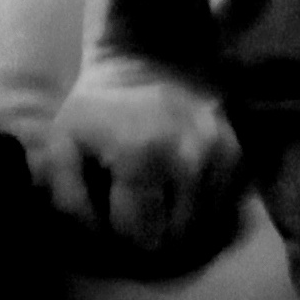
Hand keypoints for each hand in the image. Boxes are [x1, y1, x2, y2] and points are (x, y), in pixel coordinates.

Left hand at [28, 51, 239, 270]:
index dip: (121, 238)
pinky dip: (202, 209)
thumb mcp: (62, 147)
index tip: (114, 222)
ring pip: (205, 227)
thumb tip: (99, 242)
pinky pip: (223, 205)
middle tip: (139, 221)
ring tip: (161, 210)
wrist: (147, 57)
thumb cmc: (98, 108)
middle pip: (177, 238)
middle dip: (155, 238)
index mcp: (140, 159)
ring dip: (182, 227)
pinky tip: (181, 194)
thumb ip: (71, 202)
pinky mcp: (237, 152)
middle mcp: (189, 160)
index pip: (139, 236)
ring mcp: (219, 155)